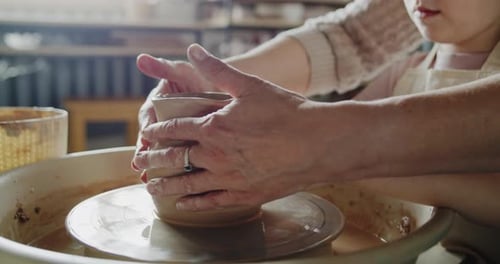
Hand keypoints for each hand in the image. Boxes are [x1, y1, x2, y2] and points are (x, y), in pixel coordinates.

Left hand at [132, 44, 337, 209]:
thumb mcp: (250, 86)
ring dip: (166, 186)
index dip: (156, 130)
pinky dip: (195, 203)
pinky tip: (184, 205)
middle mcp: (215, 155)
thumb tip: (194, 50)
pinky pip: (212, 201)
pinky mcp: (245, 194)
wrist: (318, 144)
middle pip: (174, 158)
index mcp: (214, 127)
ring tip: (151, 187)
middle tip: (139, 161)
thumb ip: (218, 70)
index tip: (145, 133)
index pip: (175, 128)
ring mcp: (229, 178)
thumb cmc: (286, 112)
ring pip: (188, 185)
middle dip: (152, 159)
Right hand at [132, 54, 217, 173]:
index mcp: (160, 103)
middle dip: (145, 152)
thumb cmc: (203, 79)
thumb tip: (141, 58)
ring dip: (154, 166)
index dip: (146, 126)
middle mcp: (165, 121)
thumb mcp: (184, 72)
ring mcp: (176, 135)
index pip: (149, 115)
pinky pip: (179, 161)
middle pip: (151, 140)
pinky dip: (174, 173)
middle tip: (141, 162)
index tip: (145, 135)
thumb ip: (163, 67)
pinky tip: (170, 185)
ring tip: (147, 179)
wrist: (226, 89)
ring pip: (162, 153)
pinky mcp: (188, 147)